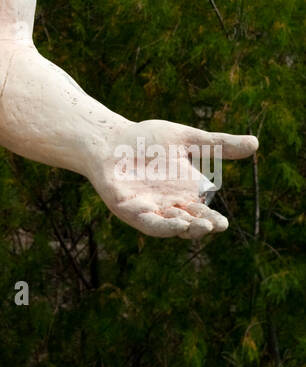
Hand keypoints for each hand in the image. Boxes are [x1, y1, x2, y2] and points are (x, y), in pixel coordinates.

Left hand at [89, 119, 258, 238]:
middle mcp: (169, 206)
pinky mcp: (129, 209)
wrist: (110, 138)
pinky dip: (160, 225)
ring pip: (170, 226)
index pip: (203, 212)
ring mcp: (149, 209)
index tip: (223, 223)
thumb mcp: (187, 140)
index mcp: (185, 193)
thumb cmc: (148, 140)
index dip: (213, 221)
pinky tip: (173, 223)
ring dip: (184, 228)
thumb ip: (218, 144)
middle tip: (214, 224)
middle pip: (189, 223)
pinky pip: (147, 222)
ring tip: (197, 225)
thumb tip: (256, 143)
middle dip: (201, 226)